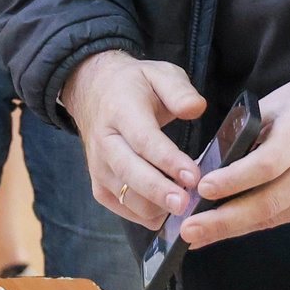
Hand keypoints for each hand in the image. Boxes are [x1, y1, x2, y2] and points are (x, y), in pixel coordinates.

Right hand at [62, 50, 204, 230]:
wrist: (93, 93)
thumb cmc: (133, 86)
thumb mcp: (159, 73)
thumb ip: (179, 90)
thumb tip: (196, 109)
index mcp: (120, 111)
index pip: (144, 140)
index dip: (168, 160)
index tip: (193, 176)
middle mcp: (105, 143)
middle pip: (130, 173)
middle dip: (159, 192)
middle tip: (186, 204)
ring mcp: (99, 168)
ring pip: (127, 197)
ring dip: (156, 207)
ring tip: (187, 209)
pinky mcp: (99, 186)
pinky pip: (123, 209)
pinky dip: (147, 216)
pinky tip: (169, 213)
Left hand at [188, 59, 289, 245]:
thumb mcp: (276, 103)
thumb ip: (245, 134)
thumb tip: (205, 164)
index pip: (266, 165)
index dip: (233, 180)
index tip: (202, 189)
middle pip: (268, 201)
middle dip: (225, 221)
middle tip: (189, 230)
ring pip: (275, 216)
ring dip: (234, 228)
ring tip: (199, 235)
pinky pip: (286, 216)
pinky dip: (255, 223)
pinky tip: (228, 228)